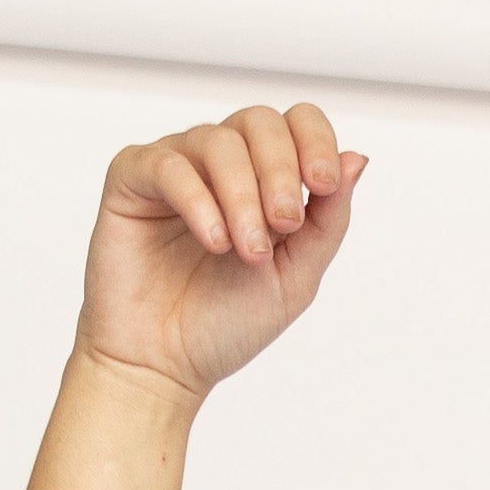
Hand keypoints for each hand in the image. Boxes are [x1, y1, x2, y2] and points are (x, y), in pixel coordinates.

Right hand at [75, 107, 363, 405]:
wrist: (164, 366)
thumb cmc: (225, 325)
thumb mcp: (296, 277)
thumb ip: (329, 222)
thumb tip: (357, 159)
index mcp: (263, 178)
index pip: (296, 123)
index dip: (316, 141)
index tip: (322, 187)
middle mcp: (220, 163)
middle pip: (260, 122)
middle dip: (281, 171)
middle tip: (284, 226)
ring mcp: (175, 165)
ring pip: (218, 141)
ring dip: (242, 196)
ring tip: (245, 252)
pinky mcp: (132, 178)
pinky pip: (169, 165)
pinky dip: (198, 200)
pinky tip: (214, 242)